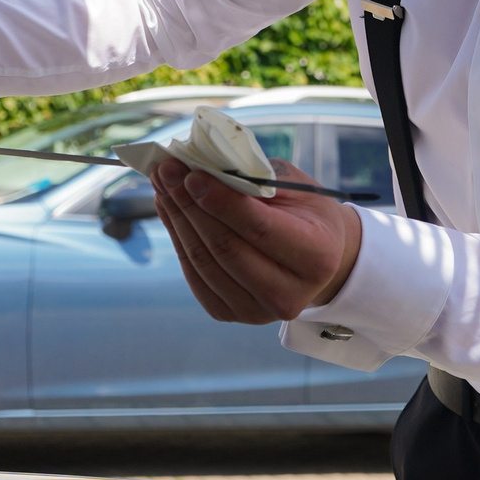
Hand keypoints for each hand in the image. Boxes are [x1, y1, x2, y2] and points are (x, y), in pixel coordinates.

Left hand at [150, 156, 363, 323]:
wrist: (317, 260)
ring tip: (162, 184)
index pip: (258, 229)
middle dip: (190, 205)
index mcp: (316, 257)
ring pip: (204, 261)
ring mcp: (257, 311)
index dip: (221, 201)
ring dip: (177, 218)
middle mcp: (289, 294)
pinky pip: (194, 274)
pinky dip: (178, 237)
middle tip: (167, 171)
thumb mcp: (297, 188)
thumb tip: (203, 166)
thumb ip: (257, 180)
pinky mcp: (229, 313)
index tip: (192, 174)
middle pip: (226, 247)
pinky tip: (169, 208)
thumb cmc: (306, 215)